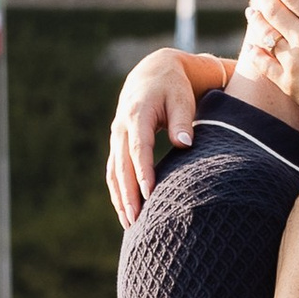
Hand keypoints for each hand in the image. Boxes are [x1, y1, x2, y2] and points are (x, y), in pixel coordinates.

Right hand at [107, 49, 200, 226]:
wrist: (152, 73)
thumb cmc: (173, 86)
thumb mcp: (181, 98)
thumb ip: (182, 122)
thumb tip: (185, 144)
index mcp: (137, 114)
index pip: (139, 148)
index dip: (143, 172)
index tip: (149, 194)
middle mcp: (121, 127)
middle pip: (122, 166)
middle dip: (128, 194)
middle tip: (135, 220)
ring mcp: (116, 136)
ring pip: (114, 172)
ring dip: (120, 198)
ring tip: (129, 224)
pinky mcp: (117, 143)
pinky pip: (113, 171)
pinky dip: (117, 191)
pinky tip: (124, 210)